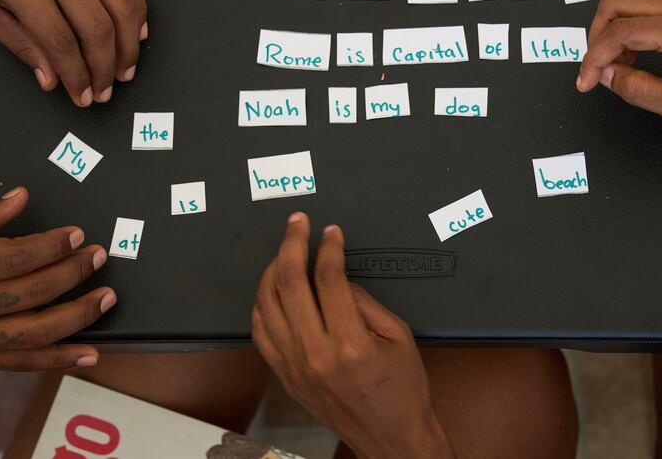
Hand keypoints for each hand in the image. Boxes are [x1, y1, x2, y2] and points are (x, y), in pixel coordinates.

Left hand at [0, 0, 146, 107]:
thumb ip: (20, 44)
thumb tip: (53, 80)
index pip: (62, 43)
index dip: (77, 77)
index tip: (84, 97)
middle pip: (98, 28)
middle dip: (107, 67)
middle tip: (107, 89)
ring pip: (121, 4)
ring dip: (129, 43)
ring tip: (127, 67)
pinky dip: (138, 7)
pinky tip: (137, 29)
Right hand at [0, 187, 115, 371]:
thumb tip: (18, 199)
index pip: (14, 257)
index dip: (52, 245)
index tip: (77, 235)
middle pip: (31, 292)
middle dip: (73, 273)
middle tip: (99, 256)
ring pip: (34, 332)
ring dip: (78, 316)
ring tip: (107, 299)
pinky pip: (20, 363)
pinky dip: (58, 360)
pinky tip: (87, 353)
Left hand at [252, 213, 454, 458]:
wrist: (391, 438)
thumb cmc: (401, 391)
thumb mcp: (397, 336)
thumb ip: (365, 300)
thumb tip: (338, 276)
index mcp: (349, 344)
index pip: (327, 278)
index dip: (327, 247)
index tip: (330, 232)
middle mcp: (315, 356)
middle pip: (289, 283)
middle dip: (291, 244)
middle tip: (297, 223)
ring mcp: (294, 368)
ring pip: (266, 305)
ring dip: (271, 269)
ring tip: (284, 250)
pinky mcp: (285, 377)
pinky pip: (260, 332)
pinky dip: (261, 303)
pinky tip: (270, 287)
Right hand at [576, 0, 661, 139]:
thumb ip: (638, 90)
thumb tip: (604, 75)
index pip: (624, 31)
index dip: (596, 56)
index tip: (587, 82)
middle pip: (619, 0)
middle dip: (597, 36)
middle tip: (597, 70)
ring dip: (610, 22)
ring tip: (616, 58)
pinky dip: (627, 9)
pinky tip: (630, 38)